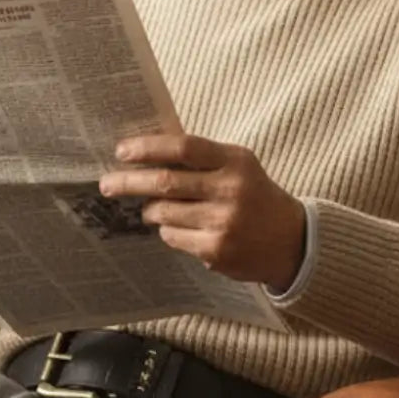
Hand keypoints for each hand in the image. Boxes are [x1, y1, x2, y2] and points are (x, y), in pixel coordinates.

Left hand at [98, 132, 305, 289]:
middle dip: (128, 182)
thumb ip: (201, 158)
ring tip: (152, 209)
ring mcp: (223, 222)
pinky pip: (173, 237)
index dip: (148, 147)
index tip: (122, 151)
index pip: (184, 147)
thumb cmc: (255, 196)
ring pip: (164, 212)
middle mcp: (231, 190)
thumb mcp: (238, 166)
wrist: (291, 241)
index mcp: (235, 161)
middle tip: (106, 184)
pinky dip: (167, 231)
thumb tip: (146, 151)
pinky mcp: (217, 249)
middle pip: (165, 182)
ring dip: (150, 210)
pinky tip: (178, 228)